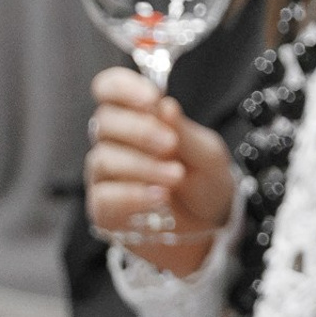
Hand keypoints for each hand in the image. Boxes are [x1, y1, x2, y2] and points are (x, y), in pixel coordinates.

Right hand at [85, 68, 236, 272]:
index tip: (151, 97)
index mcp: (137, 118)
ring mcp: (106, 176)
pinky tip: (159, 196)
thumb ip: (183, 130)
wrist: (211, 229)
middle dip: (139, 130)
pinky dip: (134, 194)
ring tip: (176, 175)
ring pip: (105, 159)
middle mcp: (115, 143)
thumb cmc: (205, 183)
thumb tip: (164, 105)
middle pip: (105, 121)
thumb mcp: (207, 153)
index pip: (110, 89)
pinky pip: (106, 196)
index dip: (123, 88)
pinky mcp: (104, 208)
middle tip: (170, 144)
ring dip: (144, 166)